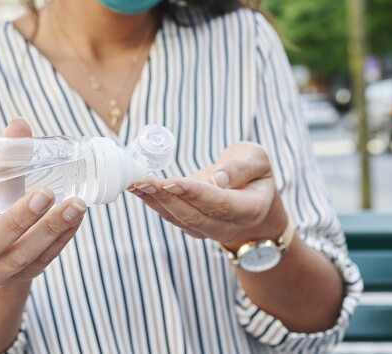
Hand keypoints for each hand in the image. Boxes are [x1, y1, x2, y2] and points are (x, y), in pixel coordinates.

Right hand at [0, 118, 87, 286]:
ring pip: (17, 259)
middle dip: (17, 220)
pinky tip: (76, 217)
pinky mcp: (16, 280)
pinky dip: (61, 239)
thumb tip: (19, 125)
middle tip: (44, 194)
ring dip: (49, 231)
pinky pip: (40, 263)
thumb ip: (1, 157)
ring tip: (75, 205)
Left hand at [129, 141, 287, 251]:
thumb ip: (241, 167)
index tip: (172, 182)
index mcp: (251, 209)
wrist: (253, 200)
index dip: (195, 194)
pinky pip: (170, 216)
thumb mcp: (257, 160)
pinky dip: (152, 201)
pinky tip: (136, 187)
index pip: (221, 204)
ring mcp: (208, 231)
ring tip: (134, 182)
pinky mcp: (191, 227)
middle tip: (142, 180)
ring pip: (177, 219)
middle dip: (166, 198)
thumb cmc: (255, 174)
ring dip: (153, 200)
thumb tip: (218, 179)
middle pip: (193, 217)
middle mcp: (228, 226)